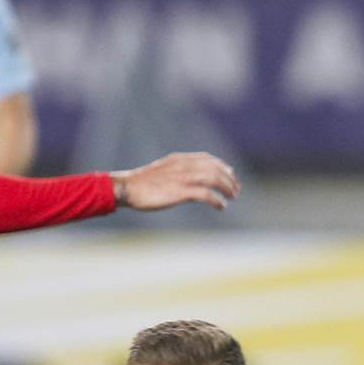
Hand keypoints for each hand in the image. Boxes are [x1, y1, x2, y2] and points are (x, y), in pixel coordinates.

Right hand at [112, 153, 239, 211]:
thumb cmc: (143, 182)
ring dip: (227, 188)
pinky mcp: (180, 192)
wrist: (127, 187)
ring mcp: (182, 178)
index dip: (223, 166)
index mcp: (179, 159)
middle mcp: (183, 165)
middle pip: (215, 168)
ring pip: (213, 178)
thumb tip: (191, 179)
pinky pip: (205, 194)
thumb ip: (178, 170)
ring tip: (232, 197)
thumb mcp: (163, 170)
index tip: (231, 175)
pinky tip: (221, 206)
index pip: (208, 158)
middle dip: (229, 179)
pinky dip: (217, 200)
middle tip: (236, 190)